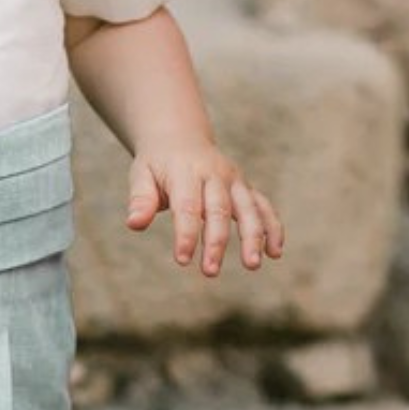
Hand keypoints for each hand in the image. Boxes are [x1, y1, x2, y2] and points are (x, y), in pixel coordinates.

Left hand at [125, 144, 284, 276]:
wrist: (178, 138)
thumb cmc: (156, 164)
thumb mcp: (141, 175)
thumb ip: (140, 199)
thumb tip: (134, 224)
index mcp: (185, 172)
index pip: (187, 206)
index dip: (186, 234)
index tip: (182, 259)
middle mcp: (214, 174)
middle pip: (219, 209)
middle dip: (216, 242)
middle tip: (210, 272)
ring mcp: (234, 180)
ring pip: (249, 208)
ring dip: (253, 237)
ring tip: (252, 265)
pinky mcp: (245, 187)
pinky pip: (263, 206)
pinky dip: (272, 227)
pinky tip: (274, 253)